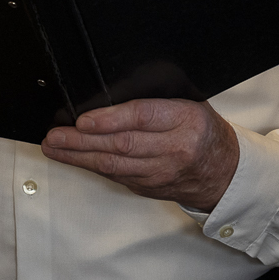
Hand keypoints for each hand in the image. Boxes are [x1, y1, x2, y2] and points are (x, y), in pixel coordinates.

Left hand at [41, 97, 239, 211]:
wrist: (224, 172)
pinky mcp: (149, 188)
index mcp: (185, 120)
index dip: (109, 120)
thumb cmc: (203, 130)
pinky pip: (116, 175)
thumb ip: (155, 99)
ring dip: (79, 156)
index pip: (142, 118)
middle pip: (121, 145)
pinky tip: (74, 158)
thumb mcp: (188, 103)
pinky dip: (92, 166)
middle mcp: (173, 149)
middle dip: (82, 141)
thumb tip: (109, 92)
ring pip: (114, 165)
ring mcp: (161, 173)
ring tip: (54, 146)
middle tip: (55, 135)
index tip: (83, 120)